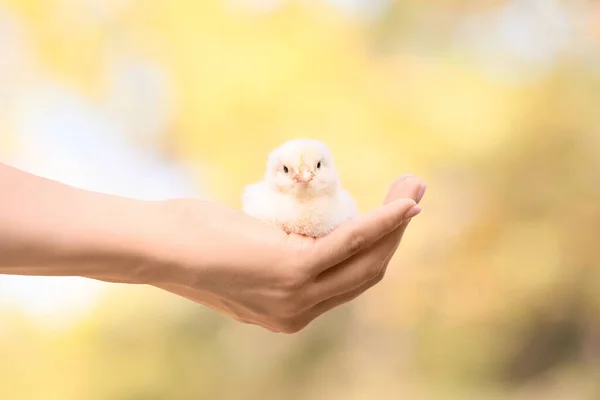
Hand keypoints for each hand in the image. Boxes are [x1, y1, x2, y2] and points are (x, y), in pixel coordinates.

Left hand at [148, 175, 425, 332]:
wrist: (155, 245)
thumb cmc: (191, 239)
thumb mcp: (244, 252)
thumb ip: (274, 252)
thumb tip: (295, 230)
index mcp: (287, 311)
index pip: (346, 281)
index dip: (376, 248)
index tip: (390, 215)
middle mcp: (297, 313)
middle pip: (365, 273)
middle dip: (395, 233)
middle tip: (412, 194)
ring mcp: (296, 296)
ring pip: (366, 260)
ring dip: (396, 222)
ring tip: (414, 188)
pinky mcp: (292, 271)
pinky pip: (350, 244)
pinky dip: (382, 222)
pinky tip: (404, 205)